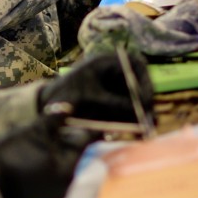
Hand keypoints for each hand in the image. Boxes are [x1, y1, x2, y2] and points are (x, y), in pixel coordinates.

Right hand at [0, 116, 92, 197]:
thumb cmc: (8, 157)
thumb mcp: (32, 132)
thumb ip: (53, 120)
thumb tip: (69, 107)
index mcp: (67, 170)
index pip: (82, 140)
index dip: (77, 124)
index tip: (74, 116)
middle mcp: (66, 185)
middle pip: (72, 151)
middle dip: (62, 136)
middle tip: (49, 125)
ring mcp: (55, 193)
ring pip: (61, 161)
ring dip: (53, 148)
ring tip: (35, 139)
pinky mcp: (43, 196)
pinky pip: (52, 173)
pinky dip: (46, 161)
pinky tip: (31, 153)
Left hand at [38, 52, 153, 125]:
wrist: (48, 109)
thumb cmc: (64, 95)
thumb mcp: (90, 99)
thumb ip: (114, 104)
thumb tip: (140, 111)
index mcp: (107, 62)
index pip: (137, 65)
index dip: (145, 82)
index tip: (145, 101)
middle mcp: (115, 74)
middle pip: (140, 85)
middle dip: (145, 105)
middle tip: (149, 122)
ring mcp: (115, 89)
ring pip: (136, 102)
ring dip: (142, 117)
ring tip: (144, 133)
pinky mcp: (114, 105)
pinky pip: (128, 113)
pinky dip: (133, 123)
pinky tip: (137, 135)